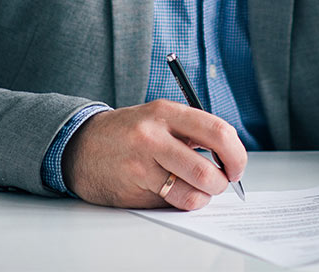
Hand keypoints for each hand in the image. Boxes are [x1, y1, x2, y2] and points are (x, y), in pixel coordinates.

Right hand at [61, 100, 246, 209]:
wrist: (81, 145)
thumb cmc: (131, 130)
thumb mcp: (161, 116)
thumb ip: (193, 130)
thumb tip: (228, 156)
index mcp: (167, 113)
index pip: (217, 132)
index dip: (236, 153)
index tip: (237, 165)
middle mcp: (154, 138)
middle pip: (206, 170)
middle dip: (222, 183)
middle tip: (222, 183)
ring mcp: (140, 167)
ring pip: (189, 194)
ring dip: (203, 198)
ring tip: (201, 191)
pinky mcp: (131, 192)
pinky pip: (168, 204)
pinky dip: (179, 203)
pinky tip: (175, 193)